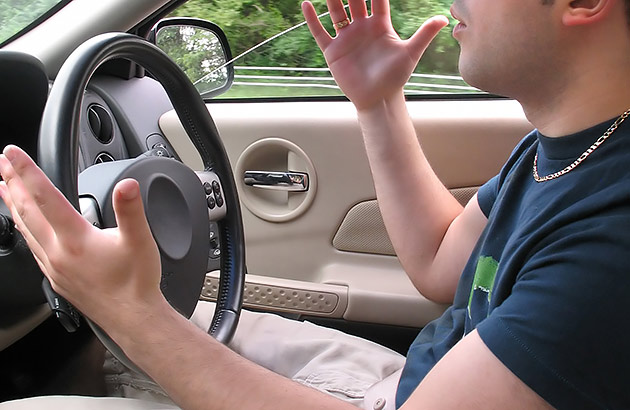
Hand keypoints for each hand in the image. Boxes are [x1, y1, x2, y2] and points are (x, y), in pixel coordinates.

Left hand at [0, 145, 163, 330]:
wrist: (131, 318)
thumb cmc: (135, 283)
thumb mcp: (140, 241)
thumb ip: (131, 210)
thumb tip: (127, 185)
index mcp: (75, 239)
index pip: (45, 196)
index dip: (27, 171)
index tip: (12, 153)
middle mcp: (58, 253)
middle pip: (27, 210)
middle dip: (13, 183)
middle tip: (2, 162)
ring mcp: (53, 267)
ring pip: (25, 229)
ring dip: (13, 205)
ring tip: (4, 188)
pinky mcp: (56, 278)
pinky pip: (31, 247)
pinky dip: (23, 228)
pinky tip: (25, 226)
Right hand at [302, 0, 447, 109]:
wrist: (378, 98)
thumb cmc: (395, 77)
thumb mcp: (411, 53)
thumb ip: (424, 34)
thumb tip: (444, 18)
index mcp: (380, 25)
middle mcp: (362, 28)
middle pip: (354, 1)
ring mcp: (346, 38)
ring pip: (336, 12)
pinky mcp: (333, 51)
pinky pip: (320, 32)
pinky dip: (313, 19)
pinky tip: (307, 4)